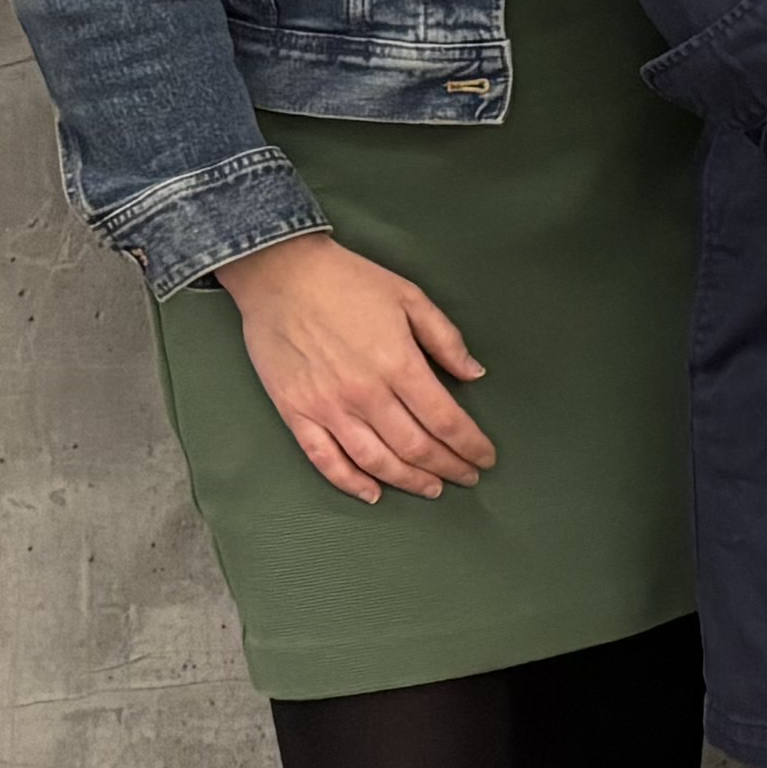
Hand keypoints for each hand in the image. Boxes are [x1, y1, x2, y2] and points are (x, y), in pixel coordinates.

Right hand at [216, 231, 494, 503]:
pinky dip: (350, 482)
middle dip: (448, 468)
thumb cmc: (348, 281)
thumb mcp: (410, 298)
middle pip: (416, 446)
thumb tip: (474, 375)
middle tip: (467, 477)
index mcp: (399, 364)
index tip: (486, 458)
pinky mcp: (295, 413)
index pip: (445, 420)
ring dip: (408, 481)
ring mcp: (327, 407)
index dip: (470, 445)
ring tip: (432, 488)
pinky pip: (325, 459)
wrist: (280, 273)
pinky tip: (372, 493)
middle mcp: (365, 394)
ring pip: (376, 460)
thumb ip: (445, 339)